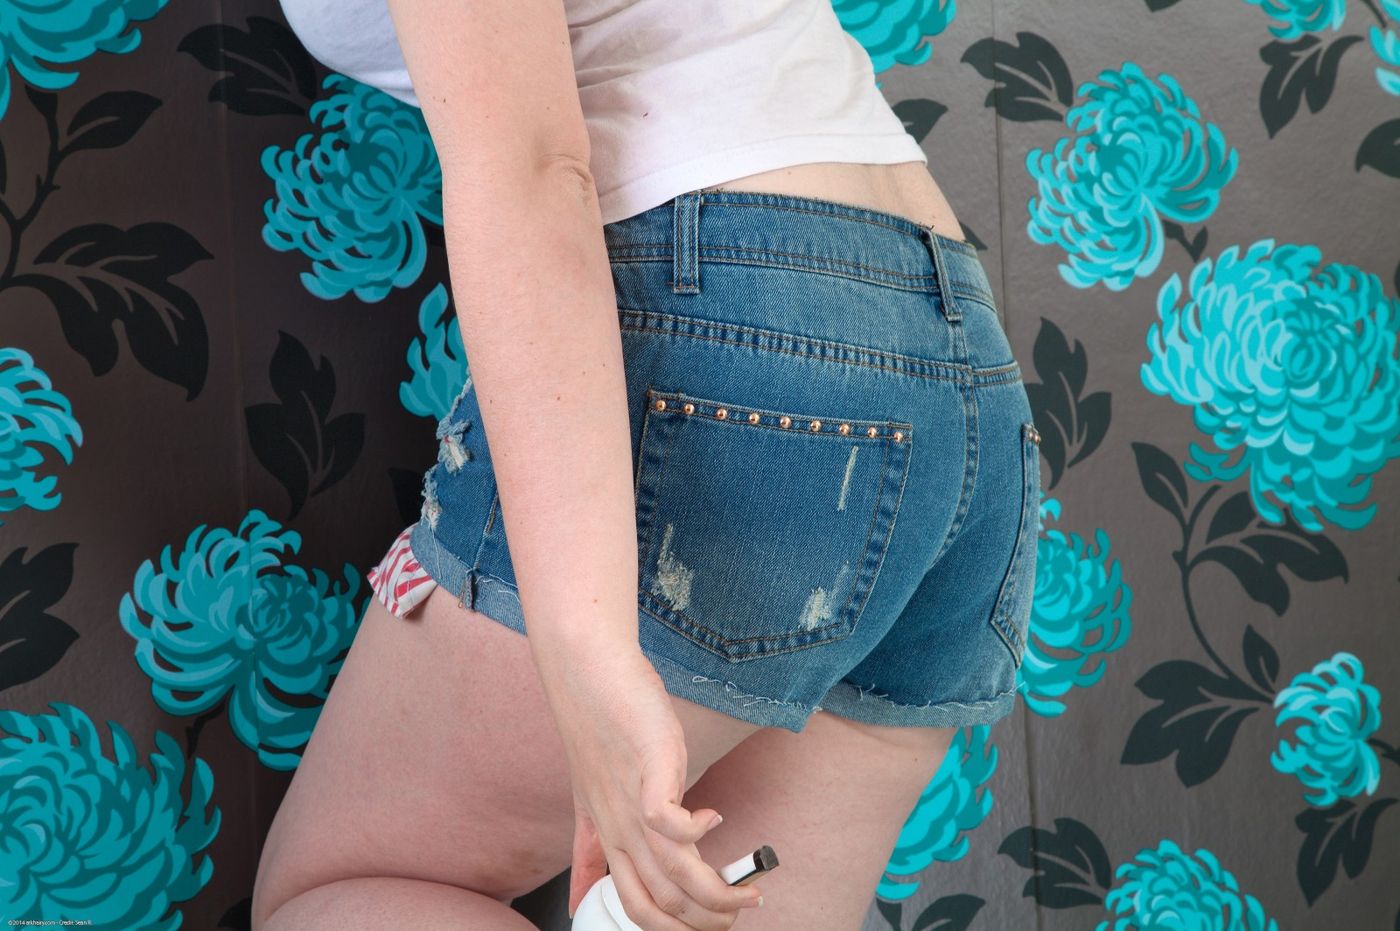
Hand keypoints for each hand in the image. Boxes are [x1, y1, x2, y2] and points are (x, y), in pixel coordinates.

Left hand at [537, 648, 763, 928]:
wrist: (587, 674)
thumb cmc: (596, 730)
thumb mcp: (588, 801)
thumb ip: (587, 850)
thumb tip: (578, 899)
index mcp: (611, 841)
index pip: (640, 910)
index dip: (676, 930)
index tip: (708, 926)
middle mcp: (621, 830)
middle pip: (665, 902)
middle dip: (709, 920)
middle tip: (741, 914)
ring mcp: (633, 804)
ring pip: (677, 873)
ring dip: (719, 892)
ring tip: (747, 892)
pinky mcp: (650, 771)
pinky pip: (671, 822)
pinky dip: (698, 830)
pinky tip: (714, 816)